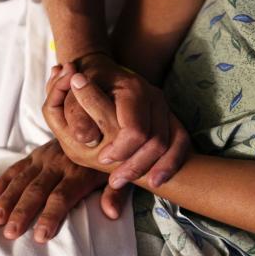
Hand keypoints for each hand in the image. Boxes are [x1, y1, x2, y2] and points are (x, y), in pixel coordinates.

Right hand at [0, 140, 129, 243]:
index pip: (62, 196)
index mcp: (80, 172)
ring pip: (23, 180)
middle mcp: (60, 164)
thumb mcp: (118, 174)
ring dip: (8, 200)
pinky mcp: (36, 153)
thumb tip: (112, 214)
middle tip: (10, 232)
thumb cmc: (109, 159)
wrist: (98, 126)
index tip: (41, 236)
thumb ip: (115, 194)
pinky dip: (3, 181)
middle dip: (23, 212)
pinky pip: (16, 167)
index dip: (51, 216)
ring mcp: (45, 157)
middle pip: (38, 191)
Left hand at [56, 53, 188, 187]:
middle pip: (157, 141)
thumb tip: (89, 140)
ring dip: (155, 168)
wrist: (103, 72)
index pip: (135, 130)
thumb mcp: (72, 94)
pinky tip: (156, 180)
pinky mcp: (170, 117)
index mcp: (133, 89)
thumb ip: (76, 115)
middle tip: (115, 180)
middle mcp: (155, 97)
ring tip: (134, 183)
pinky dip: (172, 163)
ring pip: (172, 144)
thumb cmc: (85, 84)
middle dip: (136, 166)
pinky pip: (181, 143)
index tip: (102, 160)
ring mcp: (165, 107)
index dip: (120, 150)